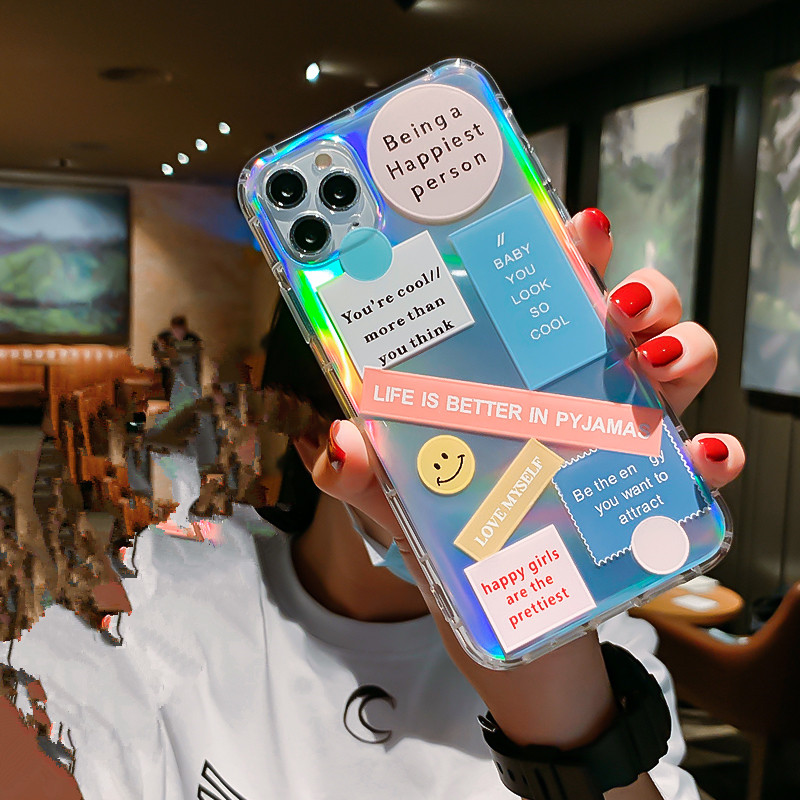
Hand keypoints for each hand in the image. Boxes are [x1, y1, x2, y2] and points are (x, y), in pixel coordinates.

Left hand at [295, 208, 744, 763]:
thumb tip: (331, 438)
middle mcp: (572, 390)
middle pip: (623, 313)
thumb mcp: (395, 501)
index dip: (563, 250)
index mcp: (511, 373)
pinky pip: (700, 462)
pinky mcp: (649, 492)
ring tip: (654, 365)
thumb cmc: (447, 543)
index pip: (542, 293)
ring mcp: (617, 435)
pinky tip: (702, 456)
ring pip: (676, 365)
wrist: (500, 626)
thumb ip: (359, 472)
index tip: (571, 224)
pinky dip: (713, 453)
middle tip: (620, 296)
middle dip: (637, 287)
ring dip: (682, 350)